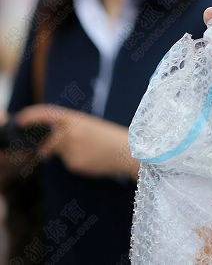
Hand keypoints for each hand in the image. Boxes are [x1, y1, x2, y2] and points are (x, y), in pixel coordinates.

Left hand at [15, 105, 137, 178]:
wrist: (127, 150)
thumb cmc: (109, 137)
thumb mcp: (88, 126)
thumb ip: (68, 131)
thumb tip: (46, 145)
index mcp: (76, 119)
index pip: (48, 114)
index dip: (32, 115)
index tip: (21, 119)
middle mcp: (70, 132)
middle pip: (48, 139)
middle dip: (47, 146)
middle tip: (51, 151)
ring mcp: (71, 147)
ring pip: (58, 152)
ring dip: (67, 152)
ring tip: (89, 150)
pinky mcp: (74, 162)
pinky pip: (68, 162)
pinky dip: (77, 161)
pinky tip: (92, 158)